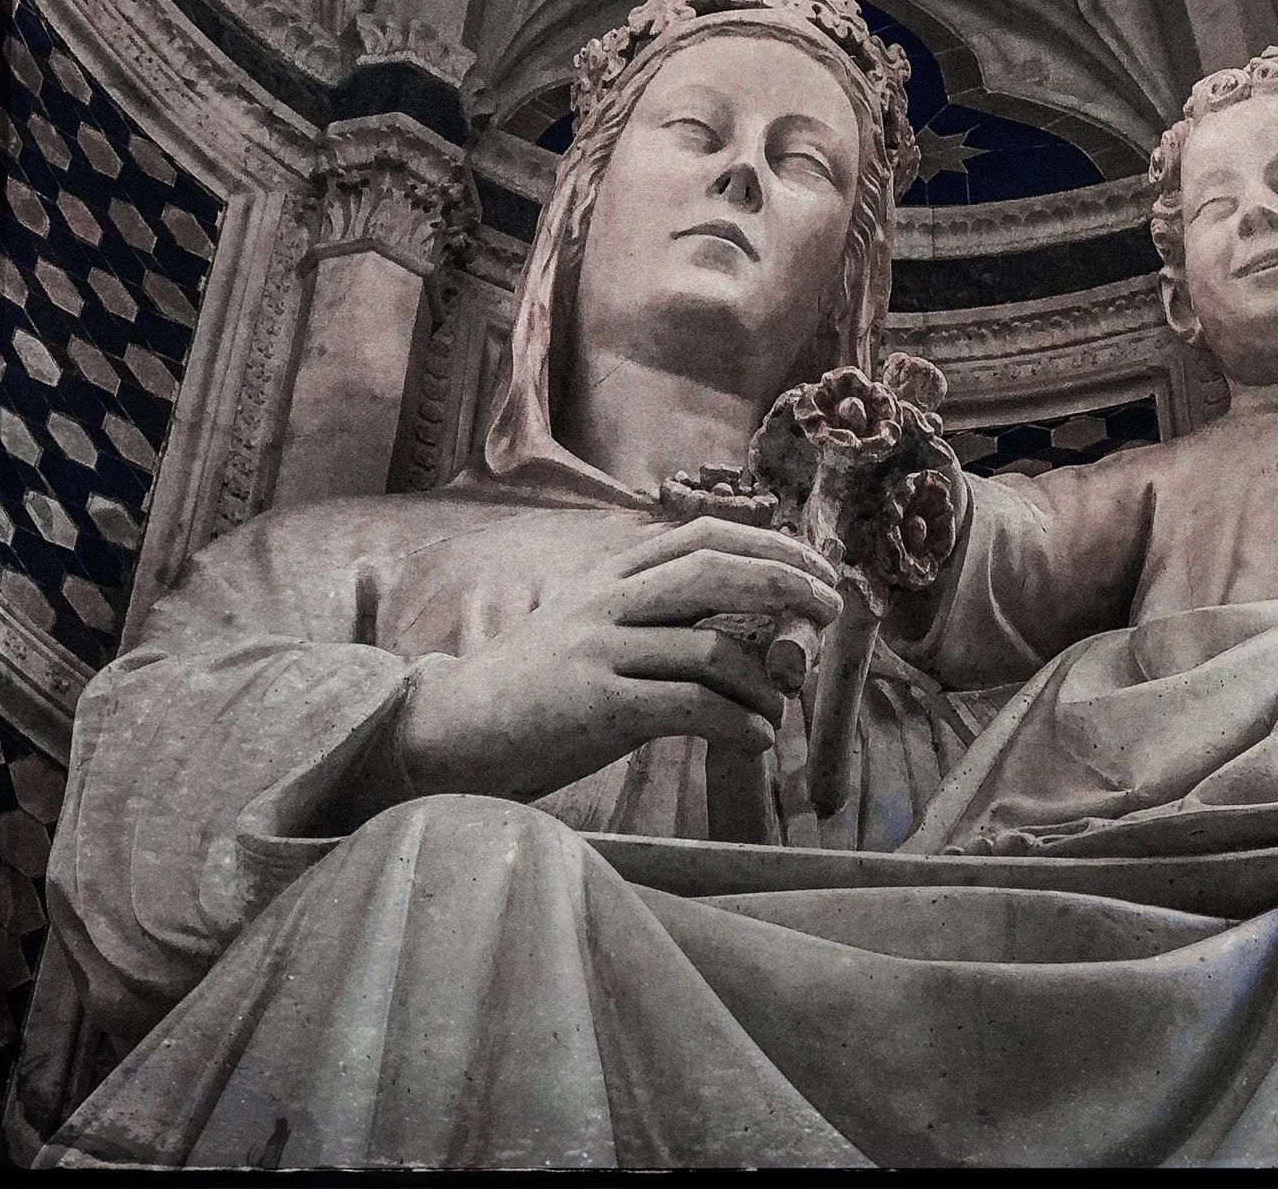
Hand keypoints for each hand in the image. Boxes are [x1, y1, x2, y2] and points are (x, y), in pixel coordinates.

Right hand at [386, 518, 840, 803]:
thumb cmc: (530, 687)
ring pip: (711, 647)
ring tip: (781, 710)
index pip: (701, 536)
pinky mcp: (597, 708)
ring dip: (765, 682)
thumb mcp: (586, 626)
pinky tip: (758, 741)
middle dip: (785, 584)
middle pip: (715, 571)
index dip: (769, 543)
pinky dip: (739, 724)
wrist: (448, 733)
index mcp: (609, 577)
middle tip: (830, 609)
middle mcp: (607, 603)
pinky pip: (691, 707)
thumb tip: (736, 615)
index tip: (816, 565)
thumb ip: (648, 610)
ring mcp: (600, 653)